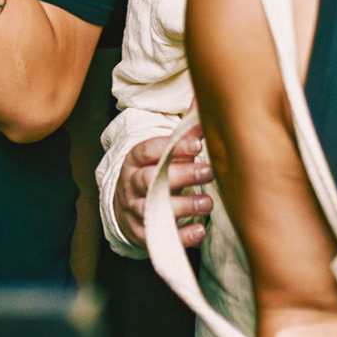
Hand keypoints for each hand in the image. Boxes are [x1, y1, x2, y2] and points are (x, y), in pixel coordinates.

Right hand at [114, 124, 211, 248]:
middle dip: (181, 175)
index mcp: (136, 159)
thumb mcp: (164, 152)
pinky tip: (200, 230)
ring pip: (153, 208)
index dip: (172, 147)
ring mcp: (135, 210)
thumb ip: (185, 131)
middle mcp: (131, 184)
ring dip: (183, 205)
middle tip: (208, 172)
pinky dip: (181, 235)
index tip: (197, 144)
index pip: (148, 150)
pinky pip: (158, 237)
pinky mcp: (142, 234)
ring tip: (207, 203)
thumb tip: (204, 98)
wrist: (128, 207)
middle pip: (150, 179)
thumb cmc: (155, 172)